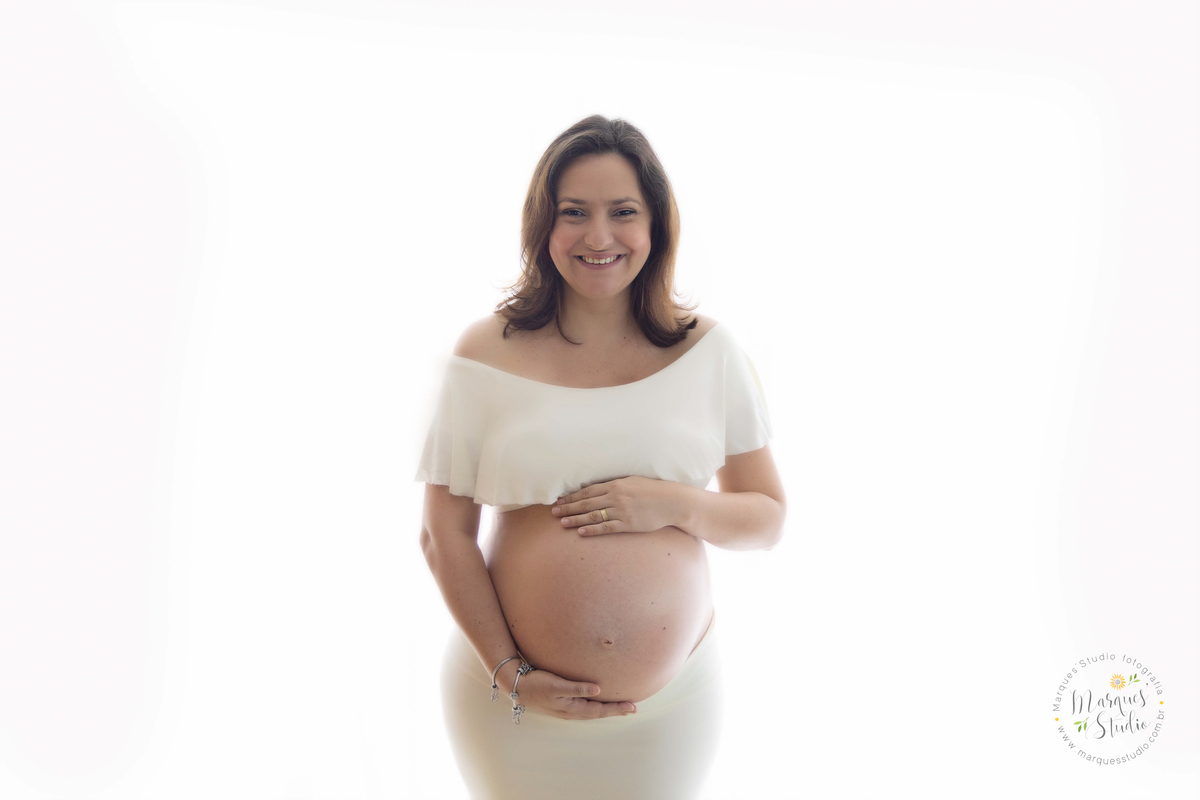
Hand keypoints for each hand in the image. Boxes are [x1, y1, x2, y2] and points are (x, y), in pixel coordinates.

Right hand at [499, 661, 635, 719]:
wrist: (517, 686)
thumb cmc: (536, 683)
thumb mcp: (556, 684)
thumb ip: (577, 688)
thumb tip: (598, 690)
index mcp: (572, 708)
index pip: (599, 710)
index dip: (616, 708)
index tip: (632, 706)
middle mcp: (571, 711)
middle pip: (598, 713)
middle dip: (615, 710)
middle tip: (633, 708)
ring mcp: (566, 708)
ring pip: (592, 711)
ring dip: (607, 709)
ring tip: (620, 707)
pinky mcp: (562, 703)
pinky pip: (585, 707)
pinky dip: (596, 706)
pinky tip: (598, 702)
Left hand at [551, 476, 686, 536]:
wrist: (671, 501)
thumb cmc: (652, 490)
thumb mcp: (631, 481)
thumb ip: (614, 485)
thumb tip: (597, 489)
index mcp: (615, 485)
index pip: (587, 491)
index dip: (571, 497)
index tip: (559, 501)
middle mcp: (615, 497)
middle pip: (586, 503)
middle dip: (568, 508)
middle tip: (553, 513)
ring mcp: (621, 511)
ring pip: (593, 516)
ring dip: (575, 519)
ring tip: (562, 523)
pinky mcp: (628, 524)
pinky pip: (606, 527)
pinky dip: (592, 529)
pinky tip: (581, 532)